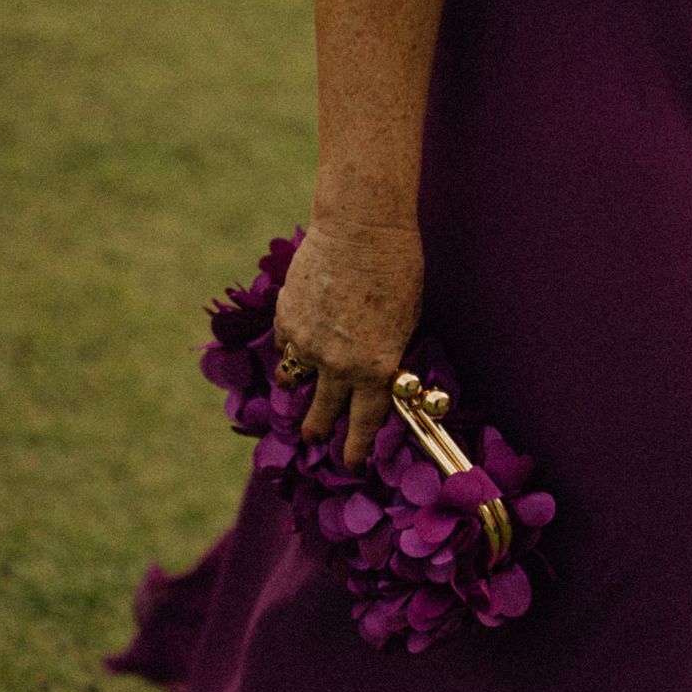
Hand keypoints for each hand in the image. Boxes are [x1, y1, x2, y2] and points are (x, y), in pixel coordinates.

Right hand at [274, 218, 423, 464]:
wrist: (361, 228)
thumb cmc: (397, 269)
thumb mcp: (405, 322)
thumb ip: (386, 353)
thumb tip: (375, 372)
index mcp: (374, 369)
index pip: (364, 422)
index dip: (355, 447)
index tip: (350, 463)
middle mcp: (337, 364)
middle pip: (323, 411)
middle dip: (317, 429)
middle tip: (311, 438)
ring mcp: (307, 342)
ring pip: (294, 378)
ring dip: (295, 386)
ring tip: (293, 389)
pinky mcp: (287, 318)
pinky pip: (285, 343)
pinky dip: (290, 343)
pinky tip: (295, 338)